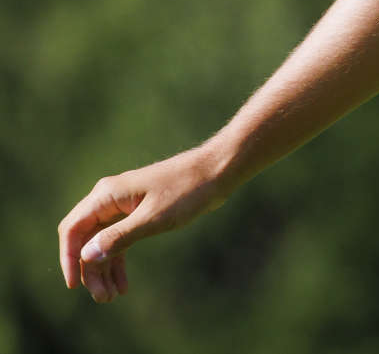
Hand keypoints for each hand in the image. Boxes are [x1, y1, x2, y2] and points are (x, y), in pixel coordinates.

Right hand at [58, 146, 231, 303]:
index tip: (74, 286)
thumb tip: (86, 256)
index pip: (73, 229)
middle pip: (86, 239)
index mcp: (107, 195)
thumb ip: (119, 236)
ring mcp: (123, 206)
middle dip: (90, 270)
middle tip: (102, 298)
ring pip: (102, 243)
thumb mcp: (153, 218)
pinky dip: (119, 260)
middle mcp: (109, 199)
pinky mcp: (137, 213)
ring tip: (111, 297)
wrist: (217, 172)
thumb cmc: (187, 190)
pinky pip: (119, 240)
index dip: (69, 258)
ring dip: (104, 269)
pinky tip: (123, 284)